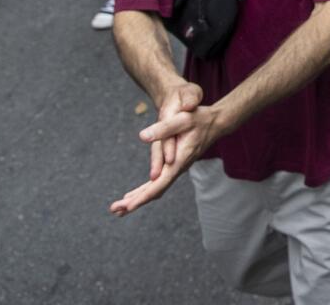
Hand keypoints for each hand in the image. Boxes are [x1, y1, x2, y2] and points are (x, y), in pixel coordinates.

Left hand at [110, 98, 222, 216]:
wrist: (216, 122)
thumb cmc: (200, 119)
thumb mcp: (183, 119)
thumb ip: (163, 128)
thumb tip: (142, 136)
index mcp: (179, 160)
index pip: (159, 184)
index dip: (143, 197)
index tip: (128, 207)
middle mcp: (178, 168)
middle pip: (155, 191)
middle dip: (135, 202)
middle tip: (114, 210)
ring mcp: (177, 168)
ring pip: (156, 189)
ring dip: (138, 199)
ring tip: (119, 208)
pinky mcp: (175, 166)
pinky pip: (159, 183)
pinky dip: (145, 191)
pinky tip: (134, 195)